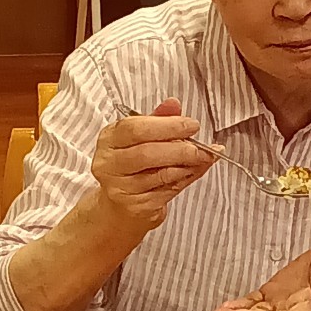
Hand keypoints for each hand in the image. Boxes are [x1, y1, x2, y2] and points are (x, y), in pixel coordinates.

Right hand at [92, 98, 219, 228]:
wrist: (121, 206)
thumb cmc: (134, 165)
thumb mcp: (143, 138)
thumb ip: (159, 120)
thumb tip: (174, 104)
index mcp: (109, 139)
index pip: (135, 128)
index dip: (167, 125)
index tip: (191, 125)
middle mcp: (108, 164)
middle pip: (146, 153)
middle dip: (179, 148)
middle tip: (200, 146)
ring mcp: (120, 187)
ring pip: (159, 174)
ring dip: (186, 165)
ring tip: (202, 157)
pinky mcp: (135, 206)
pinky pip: (166, 191)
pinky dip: (184, 179)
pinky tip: (193, 171)